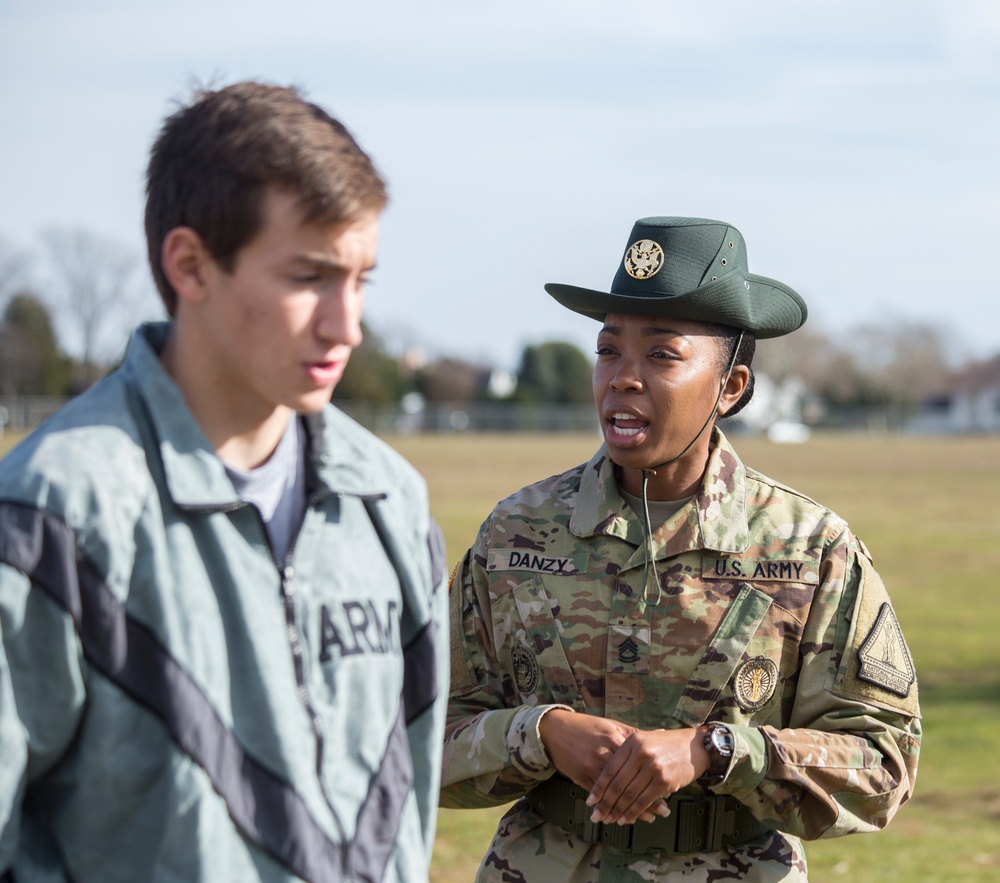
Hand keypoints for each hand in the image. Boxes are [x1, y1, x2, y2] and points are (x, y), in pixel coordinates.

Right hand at [538, 711, 669, 823]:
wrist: (555, 729)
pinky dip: (609, 807)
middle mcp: (603, 753)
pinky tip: (619, 816)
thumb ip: (633, 734)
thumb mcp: (610, 724)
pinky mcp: (580, 776)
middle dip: (647, 798)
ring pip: (614, 792)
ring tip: (647, 819)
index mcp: (613, 738)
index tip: (668, 790)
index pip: (638, 762)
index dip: (652, 777)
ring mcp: (591, 766)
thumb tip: (659, 732)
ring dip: (630, 807)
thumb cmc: (585, 726)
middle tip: (662, 811)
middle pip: (628, 780)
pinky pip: (598, 795)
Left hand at [586, 727, 710, 825]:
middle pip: (617, 784)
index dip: (599, 787)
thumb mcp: (644, 739)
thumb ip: (626, 753)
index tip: (590, 801)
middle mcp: (640, 754)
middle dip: (605, 803)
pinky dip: (633, 812)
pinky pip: (644, 801)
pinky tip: (626, 819)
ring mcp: (652, 768)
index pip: (610, 769)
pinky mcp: (664, 781)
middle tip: (596, 815)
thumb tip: (606, 776)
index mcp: (631, 742)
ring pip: (629, 795)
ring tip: (609, 820)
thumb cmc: (667, 744)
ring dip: (617, 811)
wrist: (695, 746)